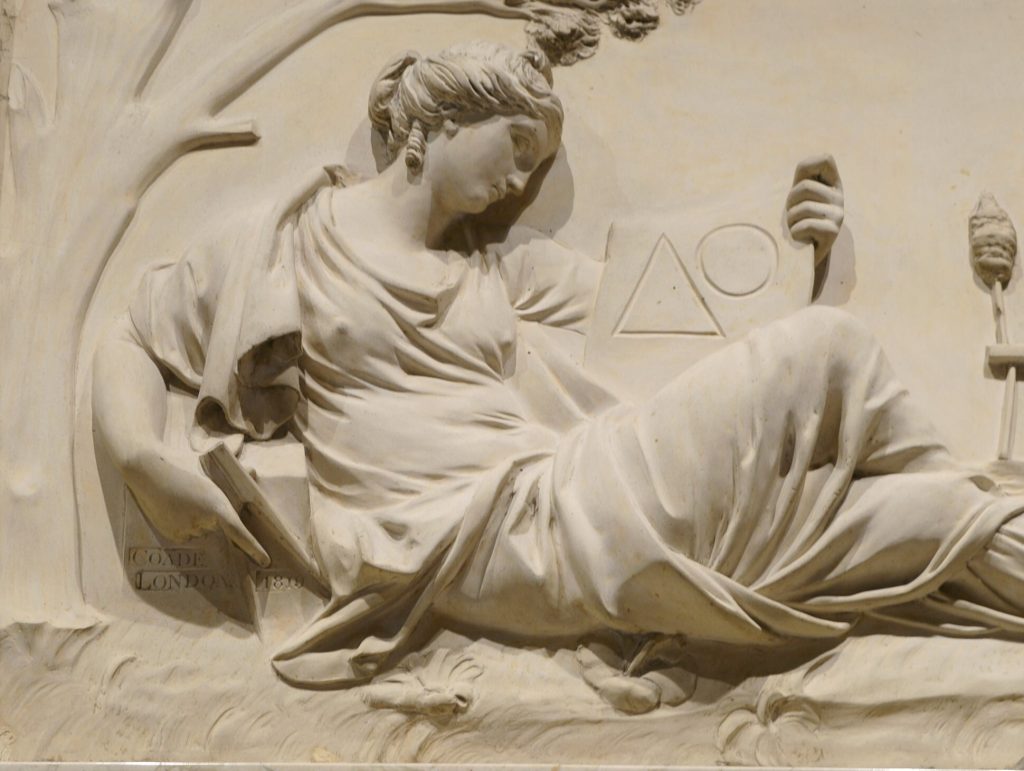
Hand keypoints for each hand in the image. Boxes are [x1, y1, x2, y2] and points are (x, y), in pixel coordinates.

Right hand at [126, 445, 270, 566]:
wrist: (145, 469)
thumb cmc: (181, 463)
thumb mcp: (209, 464)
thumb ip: (234, 473)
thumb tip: (253, 472)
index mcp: (216, 505)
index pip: (240, 533)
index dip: (254, 549)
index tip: (265, 561)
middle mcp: (203, 522)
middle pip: (220, 530)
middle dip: (218, 521)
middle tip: (202, 503)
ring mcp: (186, 530)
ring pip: (204, 532)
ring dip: (202, 522)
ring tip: (188, 500)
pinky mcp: (172, 535)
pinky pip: (188, 535)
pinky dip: (188, 526)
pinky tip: (178, 508)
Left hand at [786, 154, 844, 263]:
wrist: (803, 253)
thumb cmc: (798, 220)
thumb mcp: (800, 195)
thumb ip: (805, 175)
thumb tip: (815, 161)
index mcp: (833, 184)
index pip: (825, 159)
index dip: (806, 168)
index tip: (799, 184)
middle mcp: (839, 197)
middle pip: (804, 187)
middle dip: (790, 203)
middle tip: (793, 215)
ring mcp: (838, 215)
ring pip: (802, 208)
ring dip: (791, 221)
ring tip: (797, 227)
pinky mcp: (833, 232)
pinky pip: (805, 225)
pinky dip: (796, 233)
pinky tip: (801, 238)